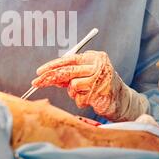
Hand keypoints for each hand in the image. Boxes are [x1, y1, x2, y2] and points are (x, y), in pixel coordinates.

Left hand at [31, 51, 148, 121]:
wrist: (122, 100)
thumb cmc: (100, 85)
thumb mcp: (85, 75)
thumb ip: (70, 73)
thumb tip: (47, 76)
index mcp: (94, 57)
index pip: (69, 59)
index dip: (52, 66)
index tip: (39, 72)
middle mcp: (98, 65)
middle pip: (67, 70)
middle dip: (49, 77)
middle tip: (36, 83)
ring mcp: (100, 79)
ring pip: (72, 86)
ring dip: (74, 93)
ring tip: (86, 93)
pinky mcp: (99, 93)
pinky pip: (79, 99)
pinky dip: (81, 101)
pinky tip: (91, 99)